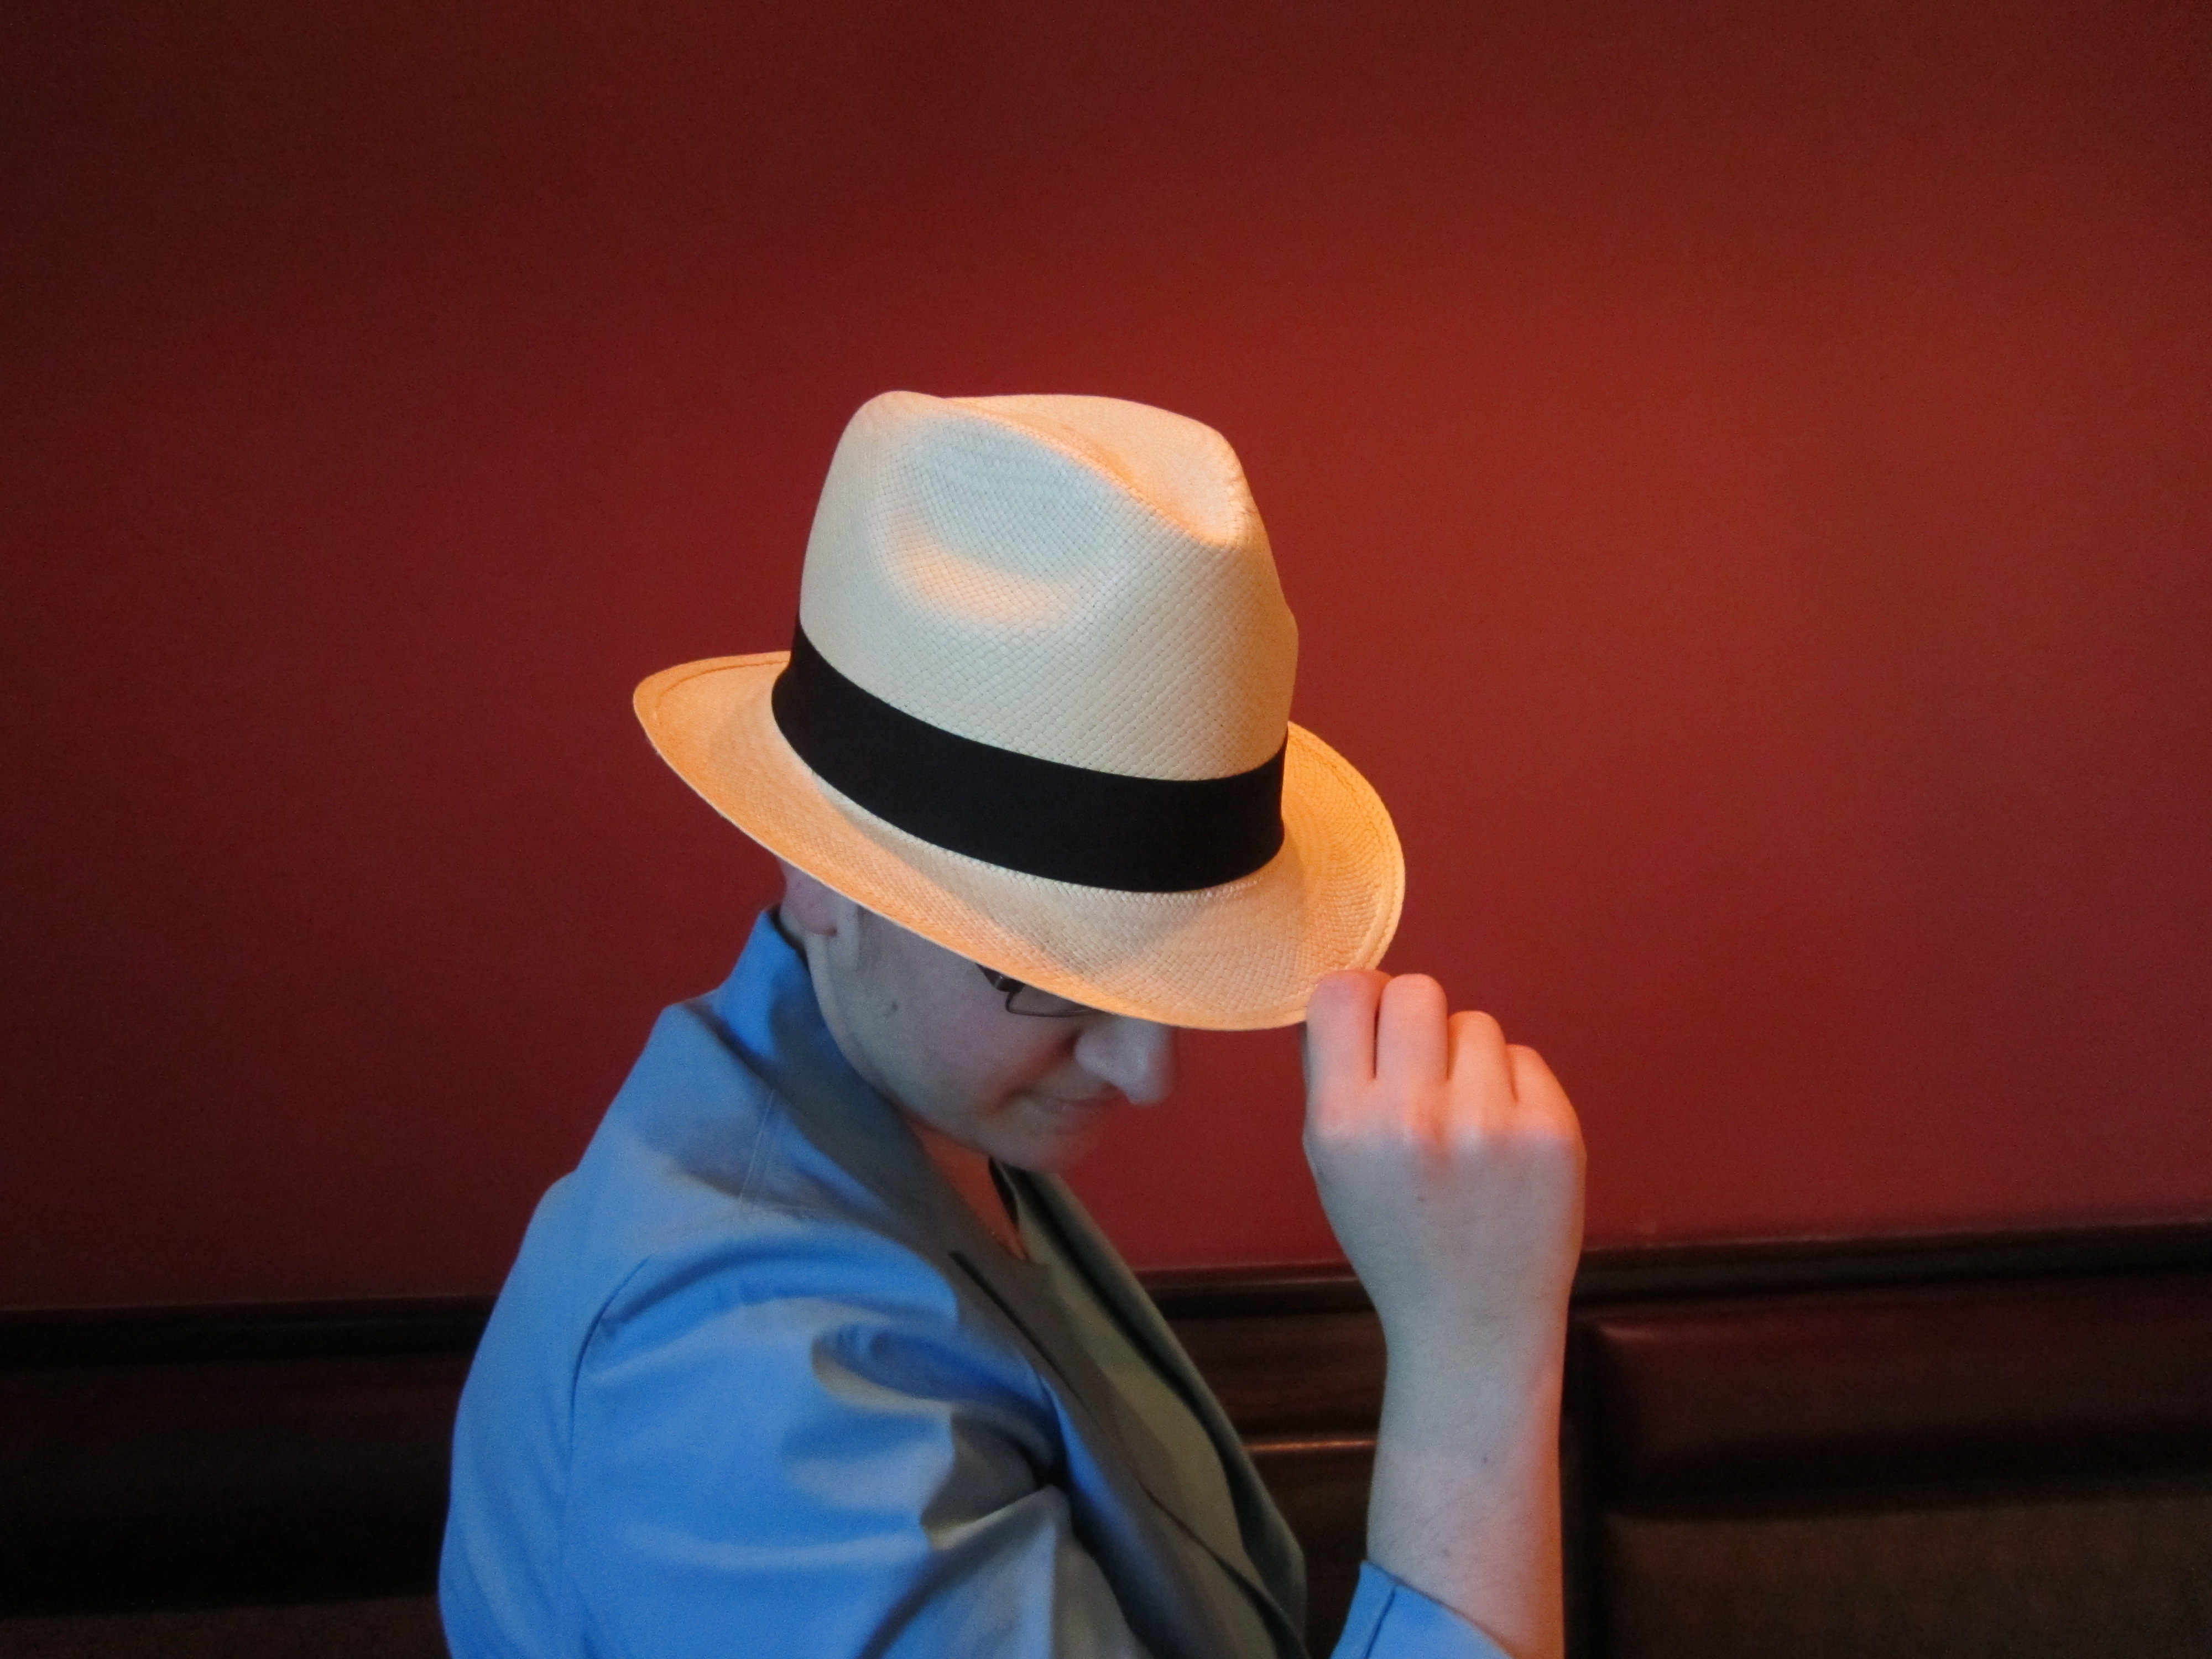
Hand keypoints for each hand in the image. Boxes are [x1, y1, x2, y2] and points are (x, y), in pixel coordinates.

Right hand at [1302, 971, 1583, 1368]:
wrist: (1472, 1324)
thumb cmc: (1396, 1240)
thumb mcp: (1330, 1166)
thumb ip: (1329, 1076)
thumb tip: (1341, 990)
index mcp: (1343, 1126)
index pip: (1342, 994)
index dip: (1358, 996)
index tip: (1371, 1020)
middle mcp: (1412, 1119)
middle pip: (1416, 990)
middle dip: (1417, 1019)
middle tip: (1423, 1067)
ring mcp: (1489, 1124)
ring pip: (1476, 1023)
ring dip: (1468, 1058)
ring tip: (1466, 1119)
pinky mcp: (1553, 1132)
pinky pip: (1525, 1058)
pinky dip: (1513, 1087)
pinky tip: (1503, 1140)